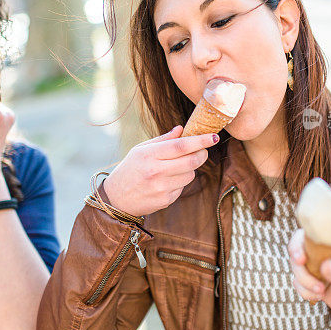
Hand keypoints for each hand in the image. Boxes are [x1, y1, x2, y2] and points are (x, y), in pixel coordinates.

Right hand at [104, 126, 218, 215]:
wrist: (116, 199)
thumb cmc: (130, 169)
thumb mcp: (140, 150)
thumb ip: (163, 140)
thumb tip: (182, 129)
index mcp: (149, 155)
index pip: (181, 146)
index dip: (200, 140)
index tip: (213, 137)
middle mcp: (156, 172)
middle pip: (191, 161)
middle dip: (202, 154)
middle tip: (202, 150)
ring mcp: (162, 188)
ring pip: (190, 175)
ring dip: (190, 169)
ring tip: (176, 167)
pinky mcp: (166, 200)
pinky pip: (183, 187)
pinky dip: (180, 181)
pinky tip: (167, 181)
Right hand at [288, 228, 330, 329]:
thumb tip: (324, 267)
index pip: (316, 231)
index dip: (301, 241)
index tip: (301, 258)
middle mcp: (328, 250)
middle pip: (299, 247)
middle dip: (298, 265)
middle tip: (310, 280)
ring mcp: (320, 265)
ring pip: (297, 266)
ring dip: (303, 281)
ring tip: (320, 293)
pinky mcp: (316, 280)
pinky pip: (299, 282)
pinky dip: (304, 291)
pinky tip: (318, 298)